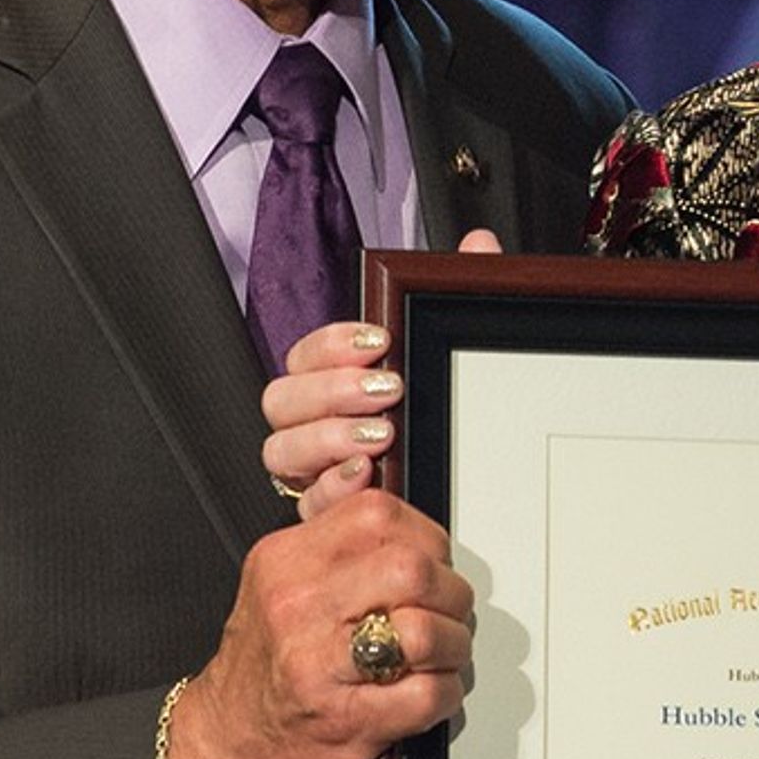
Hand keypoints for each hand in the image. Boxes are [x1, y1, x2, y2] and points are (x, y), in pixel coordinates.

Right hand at [160, 488, 476, 758]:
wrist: (226, 743)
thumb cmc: (265, 663)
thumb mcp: (277, 575)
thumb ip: (328, 525)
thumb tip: (362, 468)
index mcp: (285, 562)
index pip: (379, 514)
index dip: (424, 536)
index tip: (428, 560)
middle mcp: (298, 607)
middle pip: (412, 569)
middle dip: (449, 592)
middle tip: (446, 610)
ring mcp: (320, 665)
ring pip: (424, 631)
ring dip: (453, 644)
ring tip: (441, 652)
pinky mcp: (348, 718)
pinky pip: (427, 695)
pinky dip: (445, 693)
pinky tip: (429, 690)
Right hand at [259, 230, 503, 509]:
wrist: (470, 488)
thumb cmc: (447, 416)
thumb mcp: (458, 351)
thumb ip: (465, 292)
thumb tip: (478, 244)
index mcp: (333, 383)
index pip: (303, 354)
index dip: (332, 345)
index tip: (379, 342)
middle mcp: (312, 425)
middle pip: (280, 399)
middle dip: (330, 390)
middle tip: (386, 390)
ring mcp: (313, 471)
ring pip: (280, 450)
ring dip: (327, 438)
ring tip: (380, 436)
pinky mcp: (325, 514)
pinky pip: (306, 505)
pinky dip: (332, 489)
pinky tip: (368, 476)